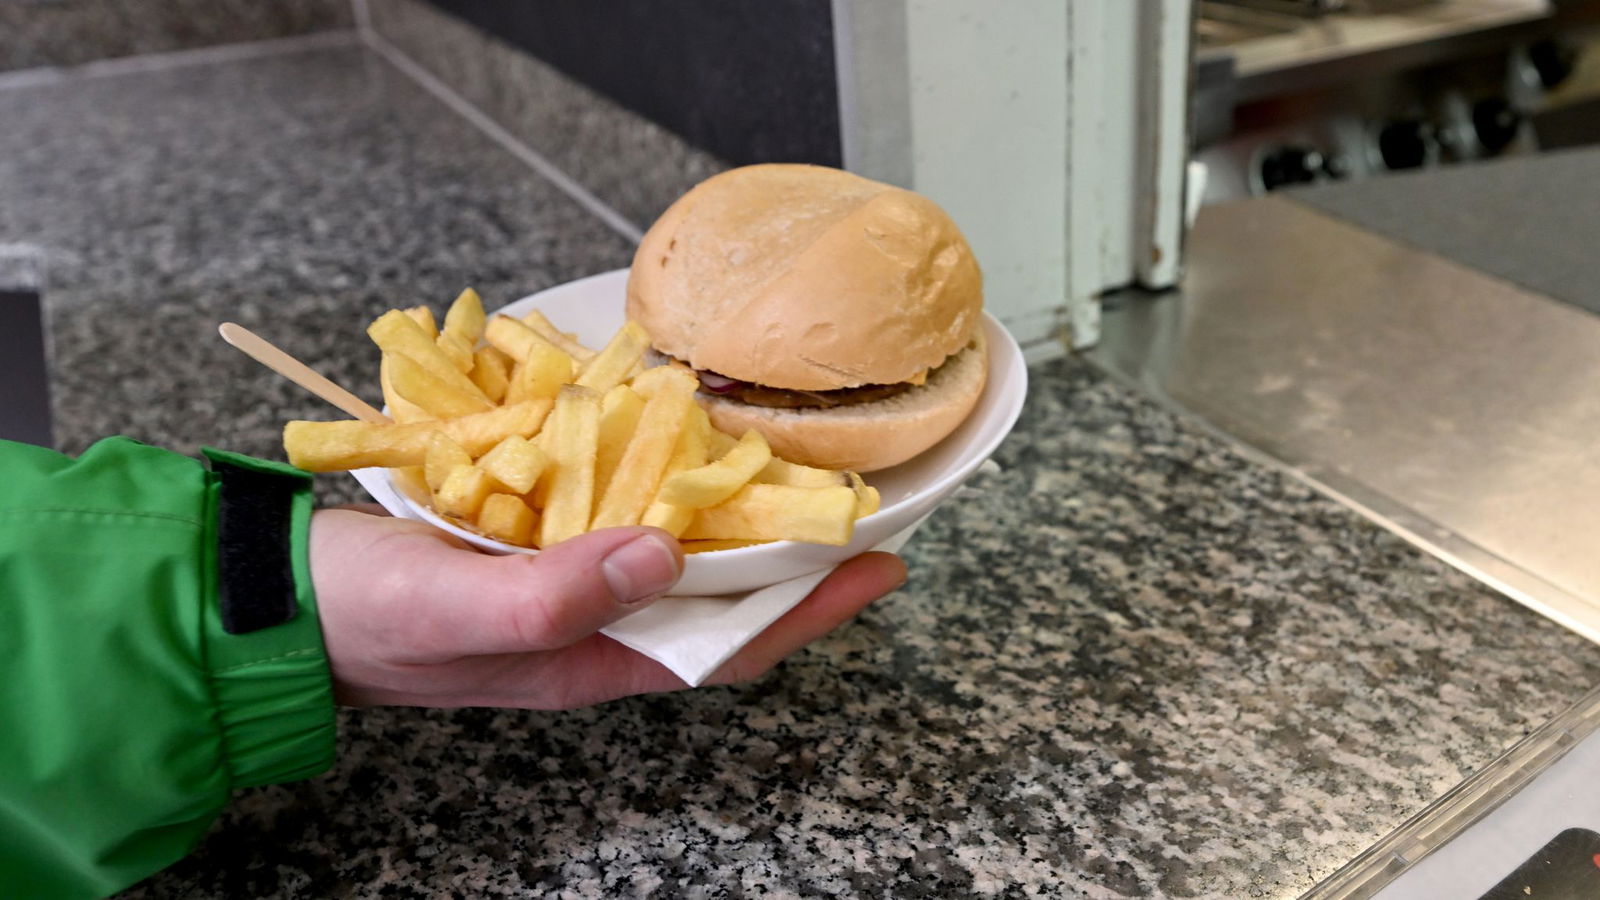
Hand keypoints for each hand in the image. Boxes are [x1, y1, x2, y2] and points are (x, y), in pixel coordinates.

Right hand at [309, 508, 905, 708]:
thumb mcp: (459, 609)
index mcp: (591, 660)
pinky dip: (661, 479)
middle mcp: (593, 622)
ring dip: (736, 516)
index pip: (725, 646)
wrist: (274, 593)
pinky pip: (619, 510)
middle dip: (792, 560)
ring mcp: (566, 577)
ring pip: (676, 552)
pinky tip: (682, 442)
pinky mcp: (534, 532)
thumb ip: (555, 595)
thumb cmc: (364, 618)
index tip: (878, 567)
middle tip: (861, 507)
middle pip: (717, 596)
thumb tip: (664, 556)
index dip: (806, 610)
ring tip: (795, 469)